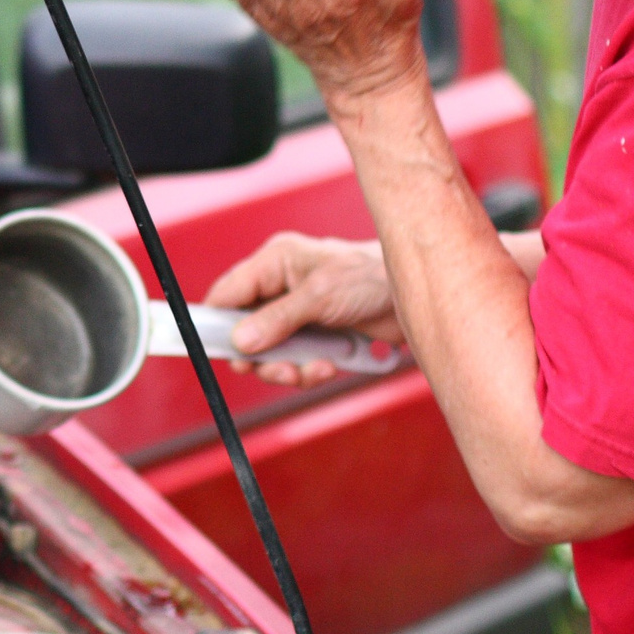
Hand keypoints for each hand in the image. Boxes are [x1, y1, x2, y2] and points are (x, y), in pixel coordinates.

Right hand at [203, 233, 403, 387]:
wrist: (418, 294)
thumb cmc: (373, 277)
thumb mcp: (320, 296)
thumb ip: (277, 319)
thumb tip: (241, 342)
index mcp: (275, 263)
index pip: (227, 294)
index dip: (216, 322)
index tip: (215, 349)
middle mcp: (282, 287)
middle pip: (245, 332)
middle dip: (262, 357)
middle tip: (280, 369)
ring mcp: (299, 314)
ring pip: (271, 353)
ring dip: (290, 368)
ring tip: (311, 369)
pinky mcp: (318, 336)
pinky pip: (298, 362)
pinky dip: (310, 370)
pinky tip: (331, 365)